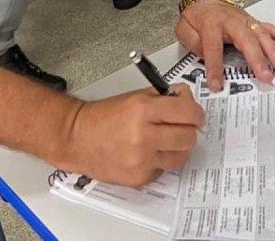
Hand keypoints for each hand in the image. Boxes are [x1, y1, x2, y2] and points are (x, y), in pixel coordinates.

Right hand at [60, 84, 202, 186]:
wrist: (77, 138)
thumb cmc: (105, 116)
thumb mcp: (136, 96)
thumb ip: (165, 97)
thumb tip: (189, 101)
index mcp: (144, 110)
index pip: (188, 112)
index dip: (196, 113)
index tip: (195, 115)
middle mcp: (144, 136)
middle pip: (189, 137)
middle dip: (188, 131)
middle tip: (181, 128)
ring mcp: (141, 160)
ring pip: (181, 157)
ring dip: (177, 148)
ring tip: (164, 141)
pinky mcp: (139, 178)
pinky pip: (164, 170)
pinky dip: (160, 162)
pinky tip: (146, 154)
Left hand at [176, 1, 274, 90]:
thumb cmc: (197, 15)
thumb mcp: (184, 28)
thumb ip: (193, 43)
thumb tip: (206, 58)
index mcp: (212, 24)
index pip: (213, 48)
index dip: (215, 67)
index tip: (217, 85)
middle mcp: (233, 22)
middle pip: (247, 42)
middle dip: (257, 60)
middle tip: (267, 77)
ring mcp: (247, 22)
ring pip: (262, 36)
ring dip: (274, 52)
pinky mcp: (255, 22)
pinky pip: (271, 29)